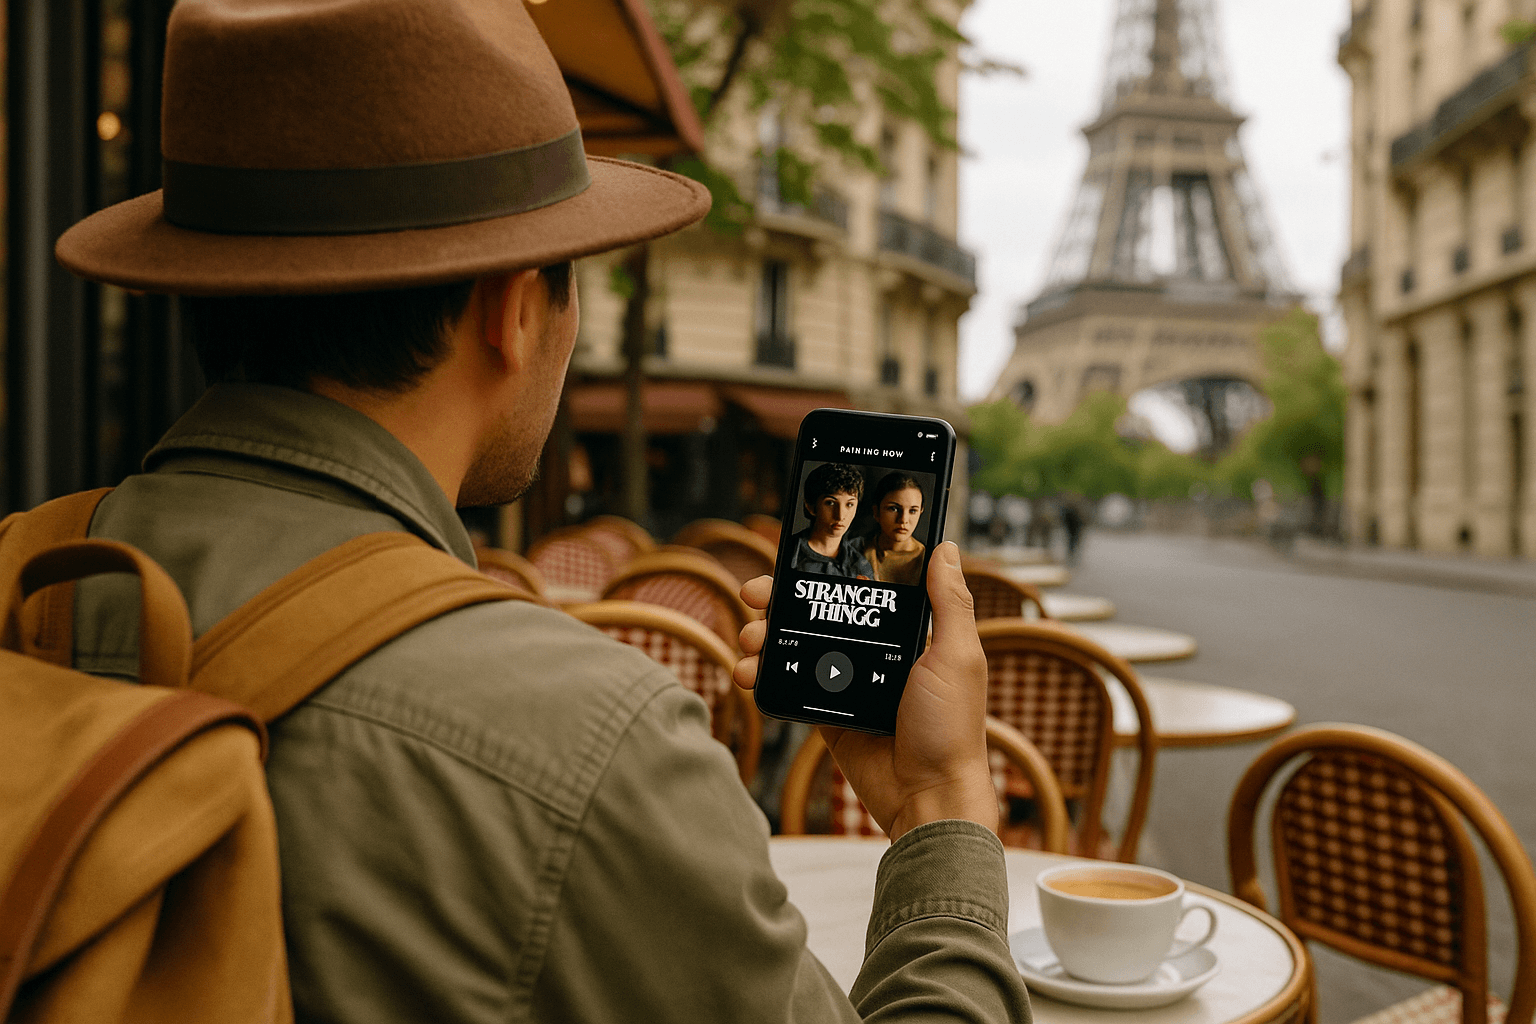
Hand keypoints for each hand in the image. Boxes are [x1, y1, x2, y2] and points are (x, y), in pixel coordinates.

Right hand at [735, 542, 995, 840]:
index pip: (859, 590)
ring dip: (766, 637)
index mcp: (906, 634)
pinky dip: (766, 675)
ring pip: (796, 647)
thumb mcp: (957, 657)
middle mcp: (875, 654)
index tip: (795, 560)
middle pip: (818, 614)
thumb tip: (947, 548)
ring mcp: (848, 683)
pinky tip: (750, 671)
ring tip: (750, 641)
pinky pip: (791, 686)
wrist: (927, 797)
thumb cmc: (952, 728)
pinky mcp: (828, 714)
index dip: (825, 573)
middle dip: (781, 603)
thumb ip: (949, 602)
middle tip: (755, 598)